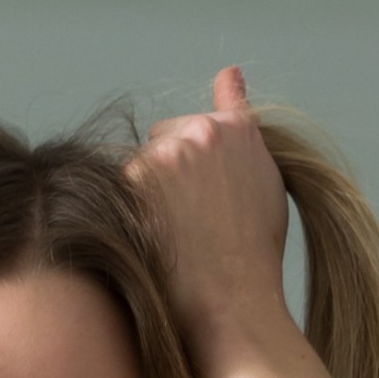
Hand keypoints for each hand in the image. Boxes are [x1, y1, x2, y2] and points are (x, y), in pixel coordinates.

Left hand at [129, 68, 292, 377]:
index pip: (196, 127)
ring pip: (137, 166)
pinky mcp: (133, 180)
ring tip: (174, 240)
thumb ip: (241, 125)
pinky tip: (151, 244)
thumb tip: (228, 71)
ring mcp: (167, 154)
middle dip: (167, 174)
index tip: (200, 201)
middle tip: (188, 227)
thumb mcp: (263, 181)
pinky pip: (115, 189)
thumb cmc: (252, 256)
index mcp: (238, 129)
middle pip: (161, 140)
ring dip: (144, 195)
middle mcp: (202, 131)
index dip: (197, 170)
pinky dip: (126, 215)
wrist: (233, 306)